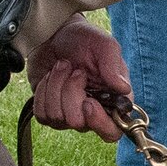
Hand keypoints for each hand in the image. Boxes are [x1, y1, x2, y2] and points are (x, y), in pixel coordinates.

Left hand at [26, 17, 131, 140]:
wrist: (55, 34)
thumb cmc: (85, 39)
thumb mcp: (104, 45)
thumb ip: (113, 65)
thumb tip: (124, 89)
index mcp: (113, 100)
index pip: (112, 131)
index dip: (99, 122)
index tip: (88, 102)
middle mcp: (93, 111)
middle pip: (78, 122)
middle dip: (71, 92)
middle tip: (76, 71)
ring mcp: (69, 113)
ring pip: (56, 117)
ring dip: (56, 86)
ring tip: (63, 67)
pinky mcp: (49, 110)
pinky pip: (42, 114)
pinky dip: (43, 91)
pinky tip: (51, 77)